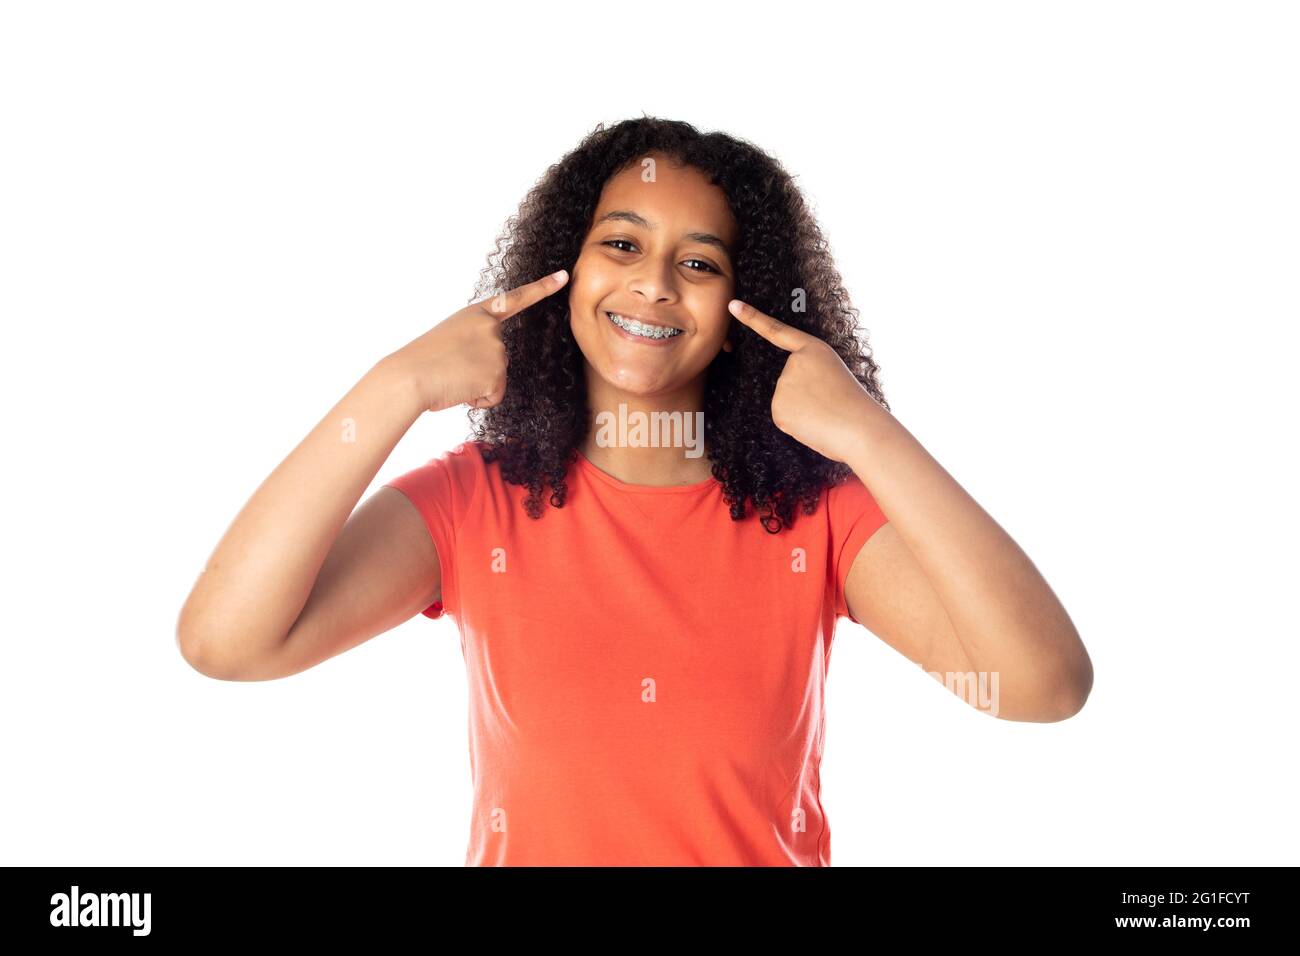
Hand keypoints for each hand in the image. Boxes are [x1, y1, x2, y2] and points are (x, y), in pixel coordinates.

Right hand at [382, 270, 568, 412]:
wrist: (409, 377)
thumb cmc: (420, 363)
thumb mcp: (449, 339)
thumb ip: (473, 343)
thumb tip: (485, 369)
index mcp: (475, 314)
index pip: (514, 298)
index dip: (542, 288)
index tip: (564, 276)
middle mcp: (490, 327)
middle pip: (500, 359)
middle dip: (478, 372)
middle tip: (451, 369)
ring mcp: (496, 348)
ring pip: (496, 379)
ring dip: (476, 386)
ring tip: (452, 378)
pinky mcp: (498, 372)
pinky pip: (494, 396)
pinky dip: (477, 400)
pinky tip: (459, 390)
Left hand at [728, 298, 878, 462]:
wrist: (860, 429)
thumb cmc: (854, 405)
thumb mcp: (834, 375)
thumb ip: (807, 376)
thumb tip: (784, 395)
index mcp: (813, 350)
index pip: (777, 331)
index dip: (753, 318)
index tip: (733, 305)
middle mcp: (793, 363)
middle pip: (787, 381)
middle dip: (804, 395)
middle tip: (829, 403)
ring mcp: (783, 385)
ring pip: (785, 401)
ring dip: (802, 411)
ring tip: (825, 414)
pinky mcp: (777, 408)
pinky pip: (783, 416)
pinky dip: (796, 424)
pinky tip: (813, 424)